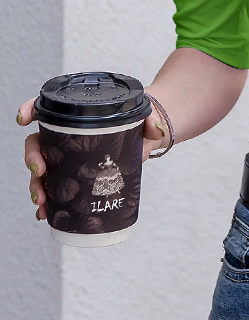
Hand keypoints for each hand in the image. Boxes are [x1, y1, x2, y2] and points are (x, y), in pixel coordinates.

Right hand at [16, 94, 167, 221]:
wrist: (144, 139)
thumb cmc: (137, 122)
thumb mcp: (143, 115)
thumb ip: (149, 120)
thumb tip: (155, 130)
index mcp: (78, 115)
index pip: (47, 107)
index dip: (29, 109)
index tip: (23, 119)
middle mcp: (66, 135)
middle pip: (37, 143)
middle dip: (32, 157)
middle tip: (40, 170)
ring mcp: (67, 157)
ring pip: (41, 169)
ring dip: (36, 184)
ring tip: (41, 199)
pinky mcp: (75, 175)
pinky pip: (53, 187)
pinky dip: (47, 201)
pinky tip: (45, 212)